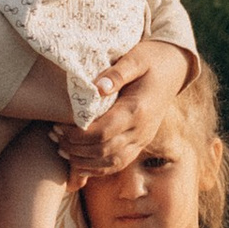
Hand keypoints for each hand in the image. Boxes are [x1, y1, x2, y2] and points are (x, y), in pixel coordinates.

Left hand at [49, 41, 195, 185]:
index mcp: (138, 110)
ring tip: (61, 148)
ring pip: (111, 163)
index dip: (78, 134)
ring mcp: (143, 139)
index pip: (103, 132)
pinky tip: (79, 163)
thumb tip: (97, 88)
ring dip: (83, 161)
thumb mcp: (135, 58)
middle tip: (53, 136)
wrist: (175, 68)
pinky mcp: (141, 143)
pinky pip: (119, 163)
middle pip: (104, 151)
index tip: (58, 125)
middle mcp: (142, 130)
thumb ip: (117, 73)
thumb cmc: (151, 59)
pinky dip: (97, 168)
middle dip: (75, 147)